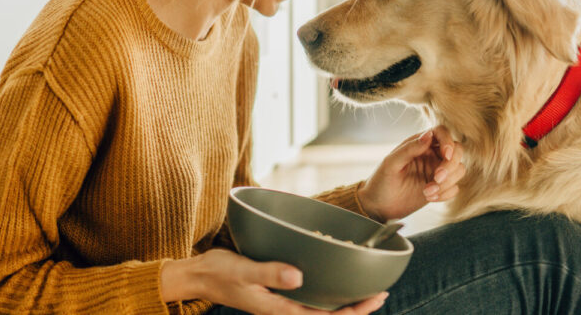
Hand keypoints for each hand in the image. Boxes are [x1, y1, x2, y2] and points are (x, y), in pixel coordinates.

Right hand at [160, 248, 386, 314]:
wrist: (199, 276)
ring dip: (343, 300)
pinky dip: (326, 290)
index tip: (374, 298)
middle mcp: (284, 309)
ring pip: (321, 307)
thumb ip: (270, 273)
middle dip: (356, 307)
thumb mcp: (244, 270)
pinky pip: (309, 296)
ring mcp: (282, 302)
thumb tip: (299, 276)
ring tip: (365, 288)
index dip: (353, 312)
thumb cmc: (220, 273)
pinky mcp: (278, 292)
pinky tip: (333, 277)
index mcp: (280, 310)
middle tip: (381, 291)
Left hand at [357, 126, 465, 220]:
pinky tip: (430, 198)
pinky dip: (446, 193)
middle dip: (450, 165)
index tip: (446, 155)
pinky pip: (455, 187)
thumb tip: (428, 135)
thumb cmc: (381, 181)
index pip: (441, 132)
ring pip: (458, 169)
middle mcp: (430, 154)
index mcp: (418, 143)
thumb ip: (409, 148)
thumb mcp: (391, 163)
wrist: (378, 206)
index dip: (448, 141)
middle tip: (436, 178)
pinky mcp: (440, 188)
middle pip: (457, 150)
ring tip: (427, 192)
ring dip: (447, 182)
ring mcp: (436, 171)